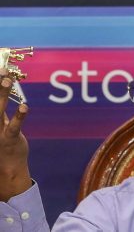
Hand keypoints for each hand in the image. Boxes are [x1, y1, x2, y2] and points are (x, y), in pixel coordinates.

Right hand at [0, 69, 30, 200]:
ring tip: (7, 80)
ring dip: (2, 95)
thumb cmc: (2, 144)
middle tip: (2, 69)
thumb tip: (3, 90)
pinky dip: (19, 116)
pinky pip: (14, 127)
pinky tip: (25, 106)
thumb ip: (0, 110)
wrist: (6, 169)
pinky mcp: (10, 139)